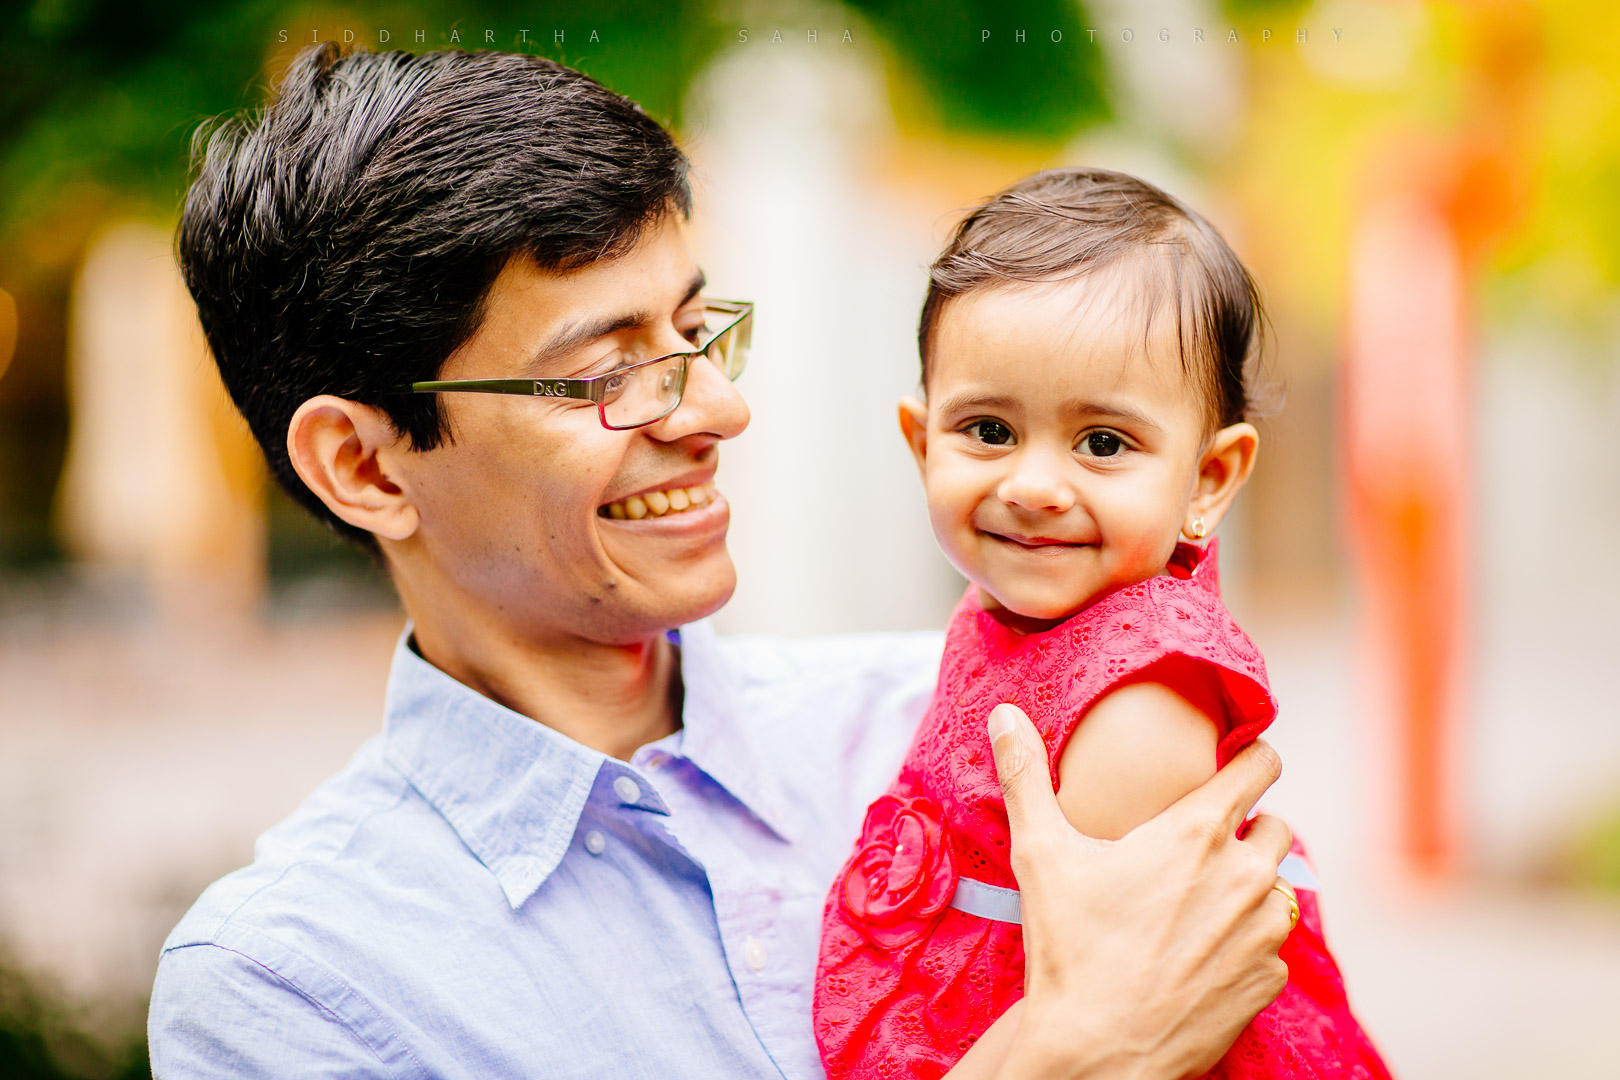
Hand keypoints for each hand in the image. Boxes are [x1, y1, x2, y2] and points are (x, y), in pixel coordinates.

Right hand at [986, 703, 1293, 1079]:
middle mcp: (1245, 875)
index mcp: (1198, 832)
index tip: (1236, 761)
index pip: (1260, 766)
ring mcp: (1263, 931)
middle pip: (1275, 826)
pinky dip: (1245, 944)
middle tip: (1199, 848)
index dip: (1251, 757)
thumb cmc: (1069, 948)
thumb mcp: (1040, 853)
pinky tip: (1201, 954)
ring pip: (1278, 887)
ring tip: (1198, 903)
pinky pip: (1271, 946)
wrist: (1096, 1051)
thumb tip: (1004, 713)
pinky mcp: (1268, 980)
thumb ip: (1026, 775)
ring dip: (1250, 888)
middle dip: (1245, 830)